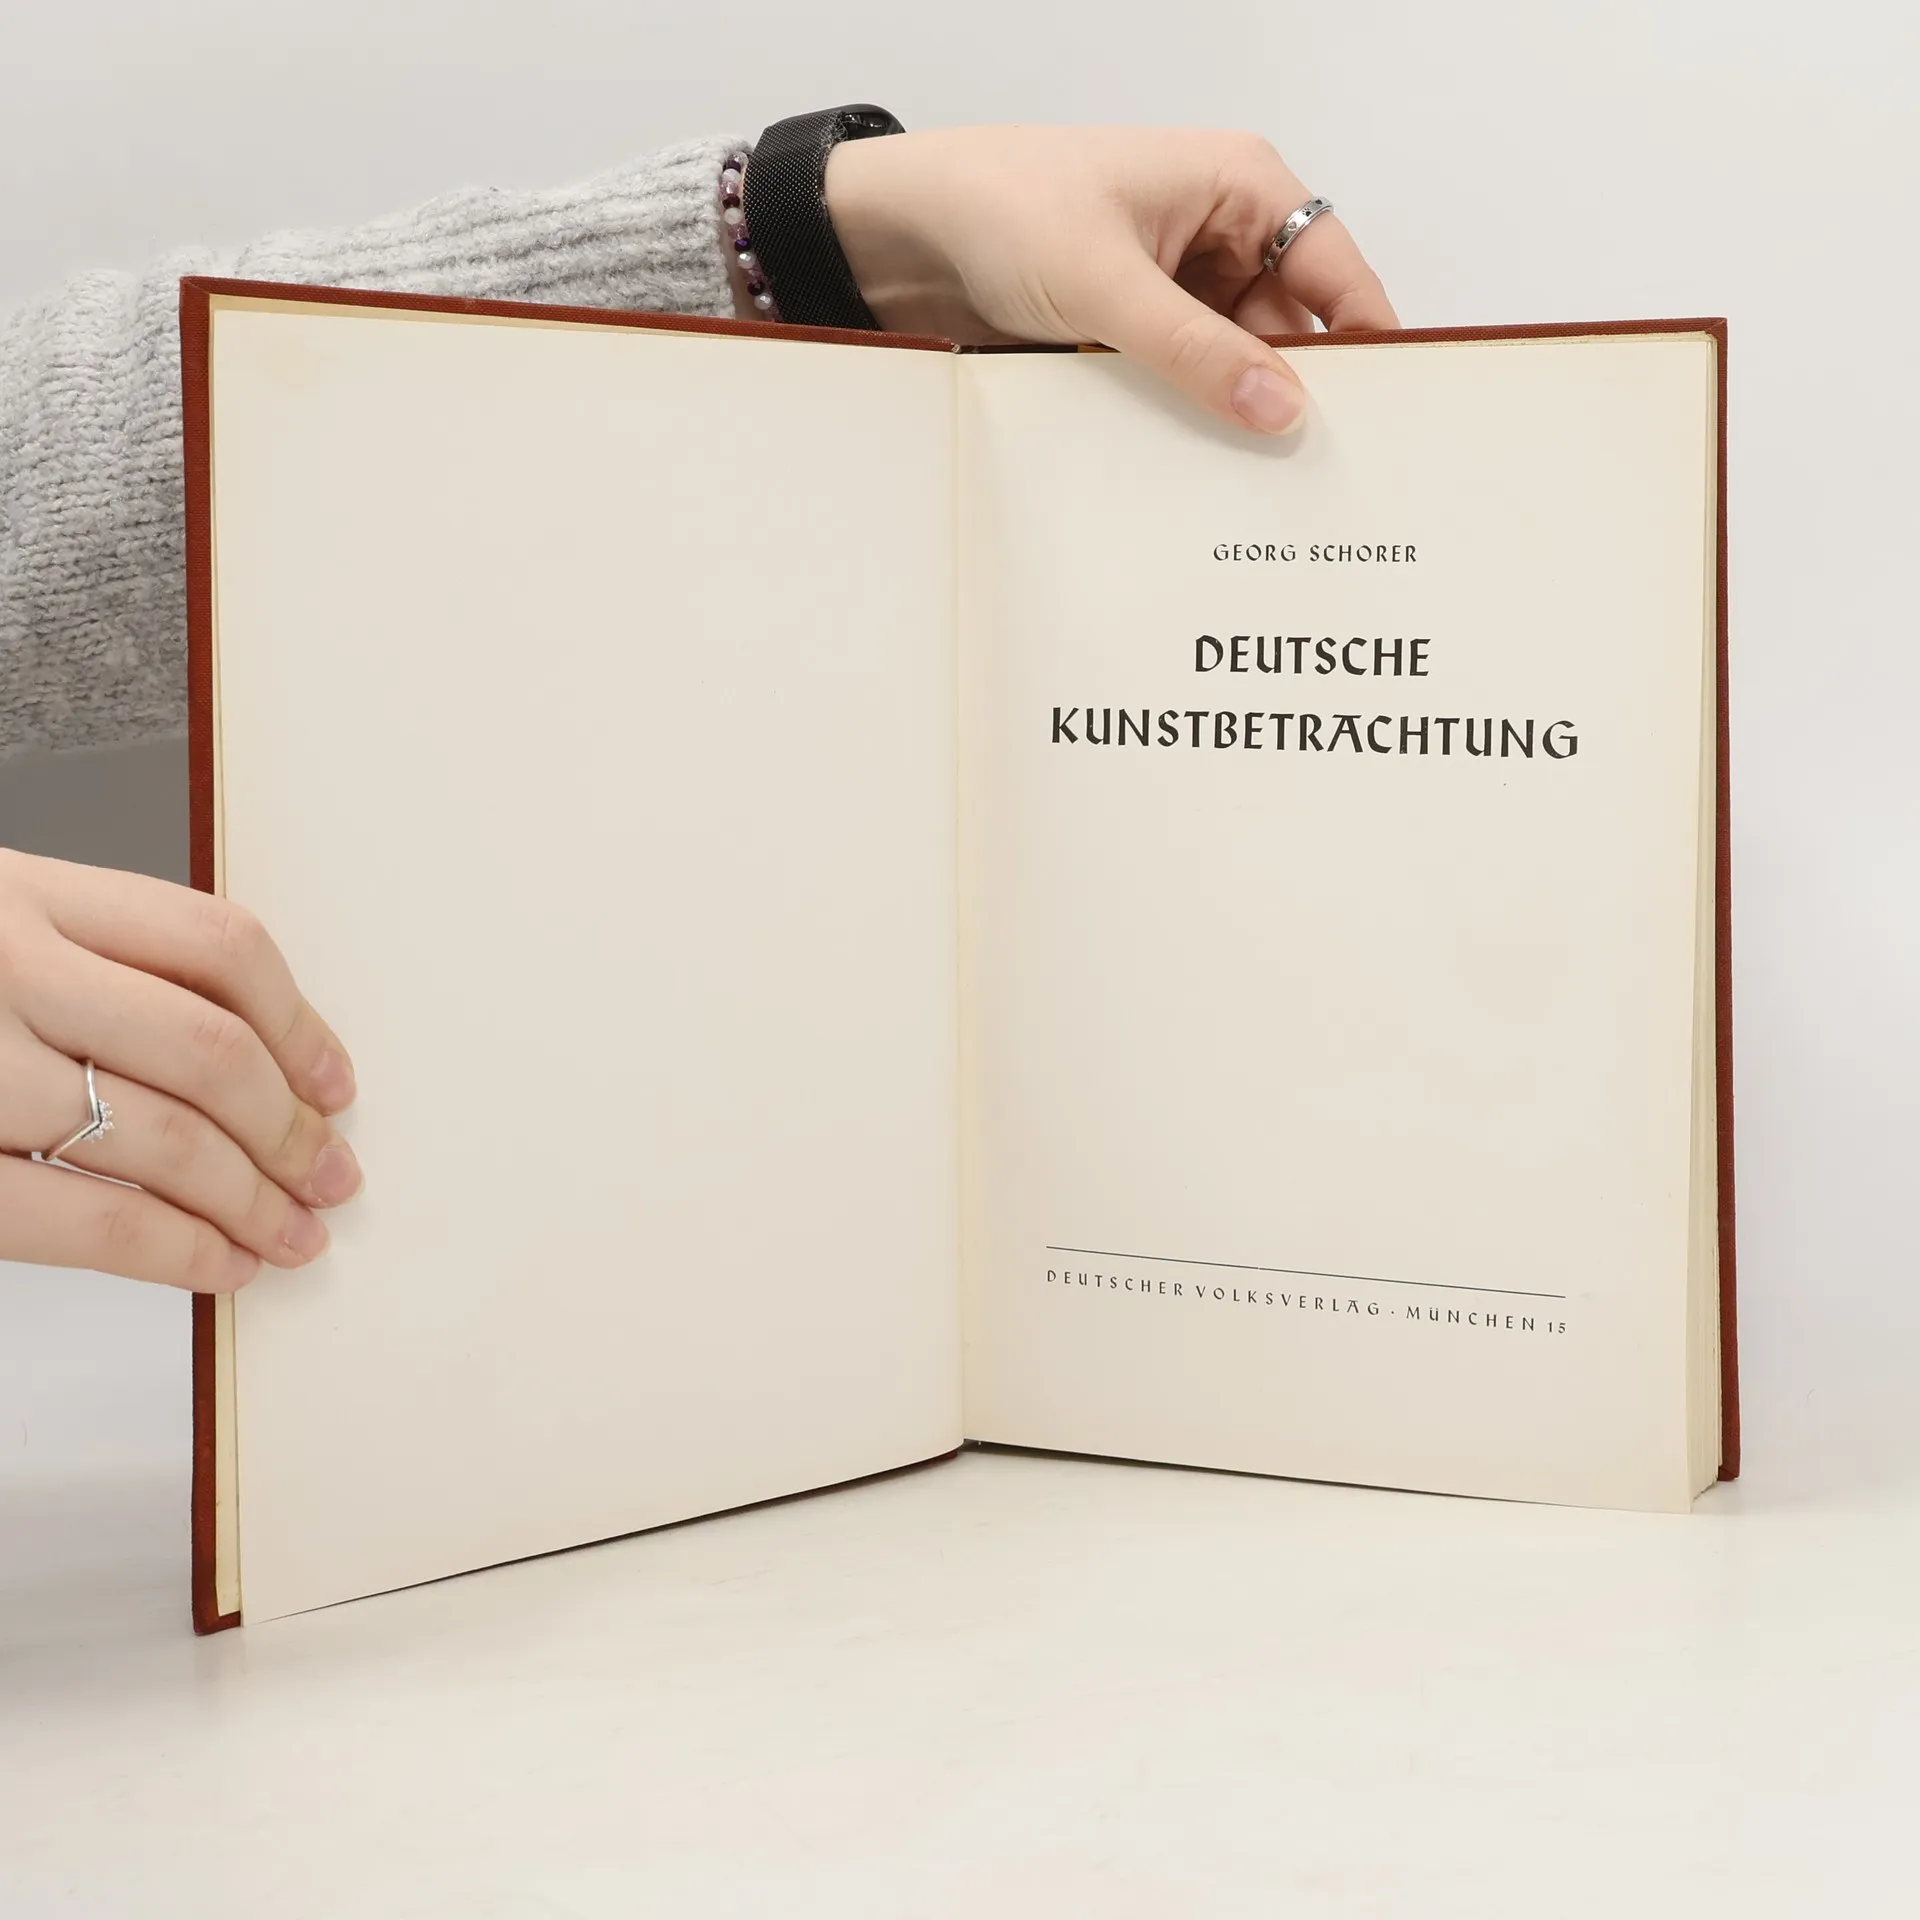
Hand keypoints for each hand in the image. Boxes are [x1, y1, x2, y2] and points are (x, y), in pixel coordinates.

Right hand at [0, 850, 360, 1291]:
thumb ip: (91, 965)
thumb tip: (256, 1067)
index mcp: (26, 890)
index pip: (215, 944)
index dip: (299, 1023)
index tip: (336, 1082)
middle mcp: (1, 962)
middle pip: (206, 1049)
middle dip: (288, 1129)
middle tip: (332, 1176)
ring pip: (157, 1138)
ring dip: (248, 1200)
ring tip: (293, 1236)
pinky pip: (82, 1217)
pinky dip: (169, 1251)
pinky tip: (216, 1267)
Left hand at [825, 125, 1397, 434]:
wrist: (906, 232)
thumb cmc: (1003, 206)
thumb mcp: (1107, 284)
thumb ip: (1196, 351)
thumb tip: (1279, 408)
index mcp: (1239, 186)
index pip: (1335, 271)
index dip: (1366, 343)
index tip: (1385, 418)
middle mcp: (1220, 234)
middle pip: (1292, 329)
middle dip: (1295, 393)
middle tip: (1311, 475)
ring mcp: (1179, 287)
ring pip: (1237, 364)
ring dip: (1234, 413)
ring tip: (1250, 483)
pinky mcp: (1138, 331)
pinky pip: (1186, 383)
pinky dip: (1188, 418)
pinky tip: (1192, 466)